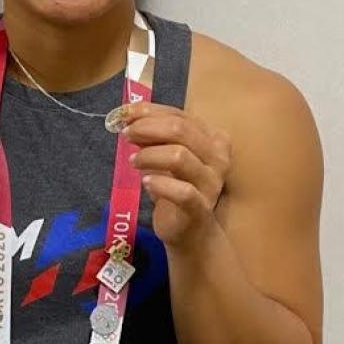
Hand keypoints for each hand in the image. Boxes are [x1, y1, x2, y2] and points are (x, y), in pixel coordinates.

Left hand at [122, 101, 232, 250]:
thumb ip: (154, 136)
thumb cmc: (178, 188)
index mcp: (213, 139)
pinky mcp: (201, 208)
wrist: (192, 232)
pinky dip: (160, 183)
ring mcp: (211, 183)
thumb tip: (128, 117)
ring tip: (133, 161)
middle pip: (180, 130)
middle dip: (147, 129)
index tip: (125, 114)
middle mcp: (218, 157)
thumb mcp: (166, 156)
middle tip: (126, 135)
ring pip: (179, 156)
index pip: (180, 116)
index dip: (150, 112)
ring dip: (149, 155)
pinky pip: (182, 191)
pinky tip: (145, 181)